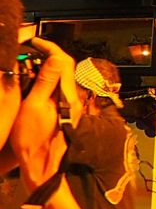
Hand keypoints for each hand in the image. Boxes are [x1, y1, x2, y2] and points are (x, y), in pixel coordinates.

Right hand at [9, 37, 75, 188]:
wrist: (43, 167)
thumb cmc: (34, 141)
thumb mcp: (33, 107)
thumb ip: (46, 82)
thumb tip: (55, 58)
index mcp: (68, 95)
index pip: (64, 61)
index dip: (51, 48)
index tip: (36, 42)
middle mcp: (74, 99)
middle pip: (65, 68)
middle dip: (48, 56)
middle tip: (30, 51)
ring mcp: (71, 106)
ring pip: (62, 79)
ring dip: (47, 68)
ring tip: (28, 65)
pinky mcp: (65, 114)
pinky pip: (58, 90)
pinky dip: (47, 81)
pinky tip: (34, 84)